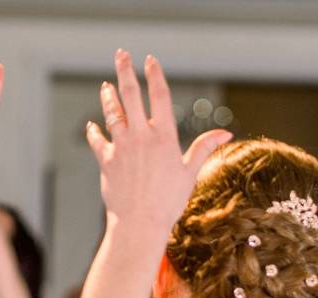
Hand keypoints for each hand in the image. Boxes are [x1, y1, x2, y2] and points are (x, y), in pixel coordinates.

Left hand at [85, 51, 232, 230]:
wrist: (140, 222)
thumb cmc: (169, 201)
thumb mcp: (190, 172)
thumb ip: (203, 148)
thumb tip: (226, 133)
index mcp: (164, 136)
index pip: (160, 97)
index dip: (155, 76)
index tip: (150, 60)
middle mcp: (141, 137)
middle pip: (131, 95)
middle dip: (125, 72)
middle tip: (121, 55)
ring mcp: (121, 147)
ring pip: (112, 113)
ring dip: (108, 97)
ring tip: (106, 86)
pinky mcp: (106, 160)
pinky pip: (97, 140)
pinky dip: (94, 131)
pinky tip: (92, 126)